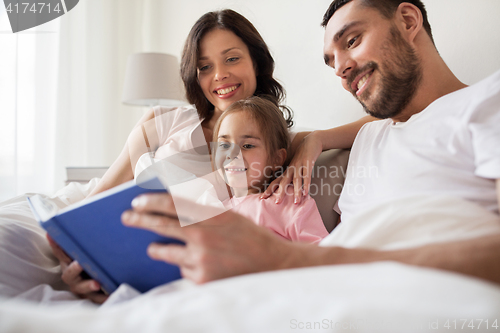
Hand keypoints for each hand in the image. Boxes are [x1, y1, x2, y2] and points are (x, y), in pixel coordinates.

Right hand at [47, 235, 107, 303]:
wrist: (104, 278)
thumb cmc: (92, 257)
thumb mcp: (88, 245)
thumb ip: (83, 232)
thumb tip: (74, 214)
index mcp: (69, 261)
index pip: (61, 251)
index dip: (56, 244)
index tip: (51, 233)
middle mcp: (73, 275)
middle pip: (69, 273)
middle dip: (74, 268)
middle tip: (80, 263)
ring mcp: (82, 287)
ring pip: (82, 288)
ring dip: (88, 285)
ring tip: (97, 283)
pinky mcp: (93, 296)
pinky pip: (97, 299)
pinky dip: (103, 298)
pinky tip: (110, 295)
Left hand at [121, 193, 302, 283]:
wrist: (273, 264)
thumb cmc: (252, 237)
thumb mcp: (230, 216)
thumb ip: (204, 213)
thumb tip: (175, 208)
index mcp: (211, 216)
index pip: (172, 204)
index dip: (151, 201)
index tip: (136, 201)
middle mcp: (203, 236)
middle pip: (162, 226)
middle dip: (140, 221)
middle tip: (127, 218)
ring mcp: (201, 259)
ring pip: (167, 253)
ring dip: (157, 249)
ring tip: (152, 247)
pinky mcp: (202, 279)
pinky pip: (184, 270)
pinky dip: (186, 265)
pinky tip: (198, 263)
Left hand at [261, 131, 322, 203]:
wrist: (311, 141)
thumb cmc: (302, 156)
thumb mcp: (294, 166)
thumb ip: (291, 176)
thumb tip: (287, 188)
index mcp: (287, 171)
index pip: (276, 181)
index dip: (269, 189)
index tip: (262, 198)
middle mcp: (291, 169)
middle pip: (283, 182)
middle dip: (280, 193)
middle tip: (276, 203)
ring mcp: (299, 165)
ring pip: (296, 180)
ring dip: (296, 191)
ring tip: (295, 202)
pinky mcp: (308, 163)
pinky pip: (307, 175)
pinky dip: (306, 184)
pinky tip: (306, 193)